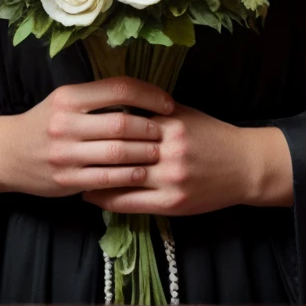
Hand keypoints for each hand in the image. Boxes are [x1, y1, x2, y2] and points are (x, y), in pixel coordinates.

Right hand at [0, 75, 173, 199]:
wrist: (7, 153)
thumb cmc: (44, 123)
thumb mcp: (64, 100)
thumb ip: (96, 98)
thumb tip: (141, 96)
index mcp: (68, 97)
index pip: (118, 89)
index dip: (149, 95)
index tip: (167, 103)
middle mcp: (66, 123)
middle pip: (122, 123)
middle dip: (151, 127)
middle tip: (167, 131)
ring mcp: (66, 154)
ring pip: (117, 152)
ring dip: (145, 153)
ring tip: (160, 152)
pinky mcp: (67, 180)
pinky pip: (106, 179)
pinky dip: (129, 176)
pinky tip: (142, 174)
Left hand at [80, 100, 277, 215]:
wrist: (244, 165)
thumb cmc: (211, 135)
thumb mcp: (184, 114)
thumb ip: (153, 109)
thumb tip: (117, 102)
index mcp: (170, 124)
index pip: (127, 121)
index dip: (98, 124)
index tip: (75, 123)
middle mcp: (170, 150)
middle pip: (121, 149)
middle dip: (90, 149)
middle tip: (61, 148)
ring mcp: (171, 179)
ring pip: (122, 177)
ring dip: (93, 176)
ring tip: (69, 173)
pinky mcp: (173, 203)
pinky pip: (133, 202)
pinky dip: (108, 199)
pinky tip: (91, 196)